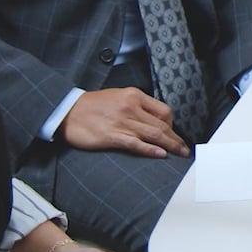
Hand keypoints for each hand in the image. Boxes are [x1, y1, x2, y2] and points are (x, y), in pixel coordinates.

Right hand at [60, 88, 189, 157]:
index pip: (163, 111)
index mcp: (134, 96)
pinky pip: (136, 144)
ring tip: (179, 154)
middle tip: (184, 149)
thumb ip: (136, 105)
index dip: (172, 125)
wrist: (67, 111)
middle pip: (162, 125)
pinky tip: (160, 155)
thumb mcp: (118, 96)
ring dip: (170, 146)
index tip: (174, 134)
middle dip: (176, 139)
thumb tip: (154, 119)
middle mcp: (130, 107)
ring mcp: (122, 122)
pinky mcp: (112, 136)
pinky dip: (150, 150)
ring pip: (153, 134)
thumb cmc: (92, 105)